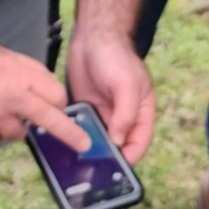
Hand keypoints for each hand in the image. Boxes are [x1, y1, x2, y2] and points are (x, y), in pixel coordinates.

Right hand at [0, 37, 86, 151]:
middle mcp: (12, 96)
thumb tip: (51, 99)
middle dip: (70, 134)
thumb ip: (30, 77)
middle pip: (50, 120)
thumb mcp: (6, 57)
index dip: (59, 104)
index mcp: (22, 73)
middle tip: (84, 144)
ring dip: (12, 126)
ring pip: (19, 134)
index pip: (56, 96)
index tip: (59, 109)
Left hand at [66, 28, 154, 164]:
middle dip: (109, 158)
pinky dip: (77, 136)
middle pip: (119, 145)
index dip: (131, 156)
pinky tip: (67, 145)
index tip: (117, 169)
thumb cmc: (116, 58)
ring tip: (78, 164)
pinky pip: (83, 128)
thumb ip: (125, 114)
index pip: (140, 141)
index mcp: (141, 112)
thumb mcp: (126, 86)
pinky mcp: (85, 108)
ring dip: (91, 149)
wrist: (92, 36)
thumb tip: (118, 142)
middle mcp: (123, 116)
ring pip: (99, 139)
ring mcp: (104, 113)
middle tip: (95, 172)